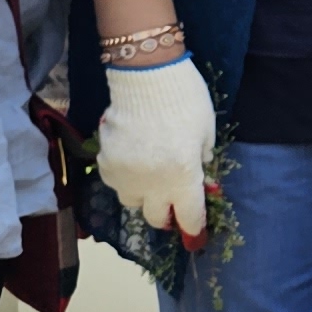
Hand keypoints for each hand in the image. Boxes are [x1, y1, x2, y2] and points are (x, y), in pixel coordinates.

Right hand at [95, 58, 216, 243]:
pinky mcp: (105, 162)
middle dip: (165, 214)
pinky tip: (132, 159)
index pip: (188, 217)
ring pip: (132, 201)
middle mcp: (152, 184)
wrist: (147, 77)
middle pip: (155, 217)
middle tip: (171, 204)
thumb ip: (201, 162)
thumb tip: (200, 179)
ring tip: (150, 175)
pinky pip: (114, 181)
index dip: (193, 228)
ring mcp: (126, 175)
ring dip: (143, 195)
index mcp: (183, 178)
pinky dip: (124, 177)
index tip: (195, 234)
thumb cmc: (186, 102)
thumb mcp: (206, 134)